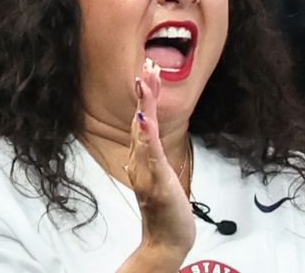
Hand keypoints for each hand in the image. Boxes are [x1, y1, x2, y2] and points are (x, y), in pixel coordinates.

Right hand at [122, 59, 194, 262]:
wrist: (165, 241)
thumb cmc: (165, 210)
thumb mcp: (161, 175)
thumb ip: (154, 155)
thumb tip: (151, 135)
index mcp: (141, 158)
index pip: (142, 120)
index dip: (144, 95)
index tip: (147, 70)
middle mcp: (139, 162)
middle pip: (140, 119)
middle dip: (144, 91)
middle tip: (148, 64)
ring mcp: (146, 171)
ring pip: (144, 131)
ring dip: (145, 104)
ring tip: (146, 79)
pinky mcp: (156, 181)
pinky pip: (151, 154)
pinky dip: (147, 135)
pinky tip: (146, 117)